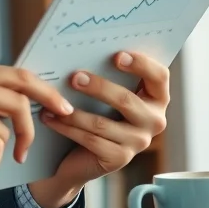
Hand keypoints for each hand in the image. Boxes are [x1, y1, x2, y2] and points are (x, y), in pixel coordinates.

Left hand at [29, 51, 169, 207]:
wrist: (81, 153)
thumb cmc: (95, 110)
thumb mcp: (105, 92)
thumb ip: (107, 72)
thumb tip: (85, 49)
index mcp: (156, 98)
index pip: (159, 76)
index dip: (142, 64)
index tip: (117, 55)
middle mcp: (154, 121)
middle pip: (126, 100)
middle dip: (98, 87)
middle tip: (74, 77)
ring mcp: (138, 142)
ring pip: (102, 123)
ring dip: (73, 111)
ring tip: (52, 101)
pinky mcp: (119, 159)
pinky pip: (89, 139)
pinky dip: (66, 127)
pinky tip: (49, 117)